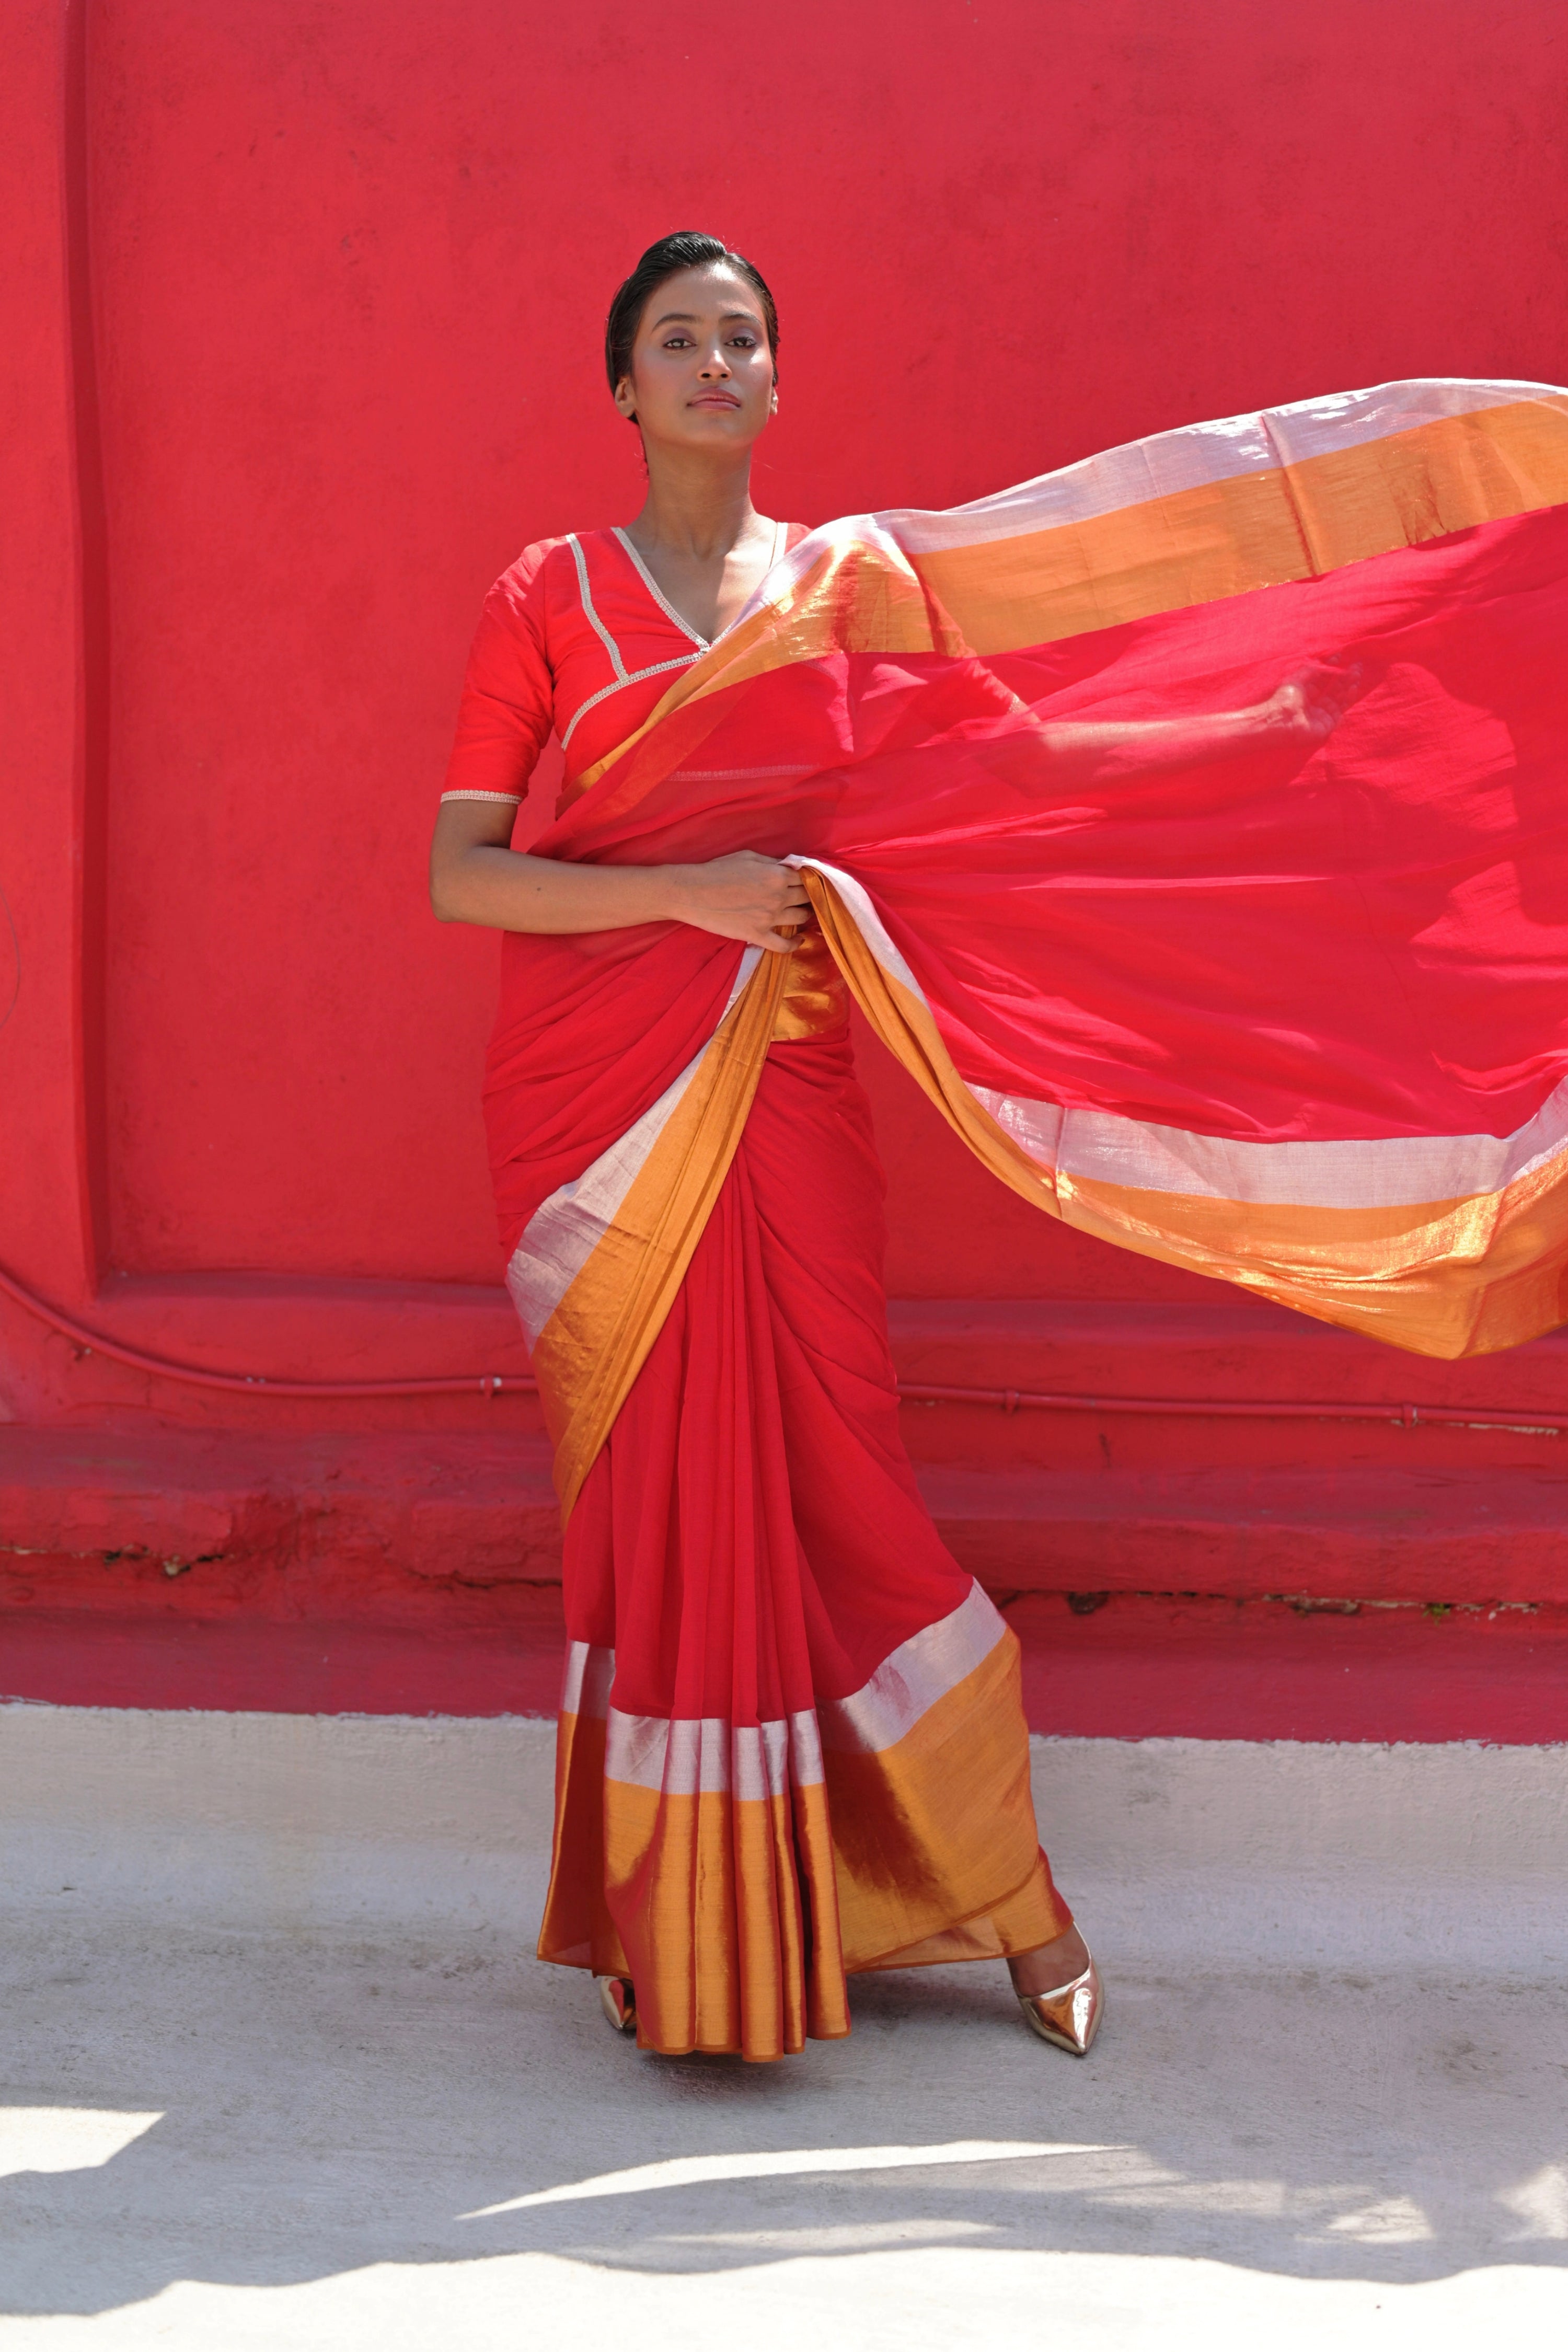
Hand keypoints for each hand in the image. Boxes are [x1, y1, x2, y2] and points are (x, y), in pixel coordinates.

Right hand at [666, 850, 811, 951]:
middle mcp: (778, 897)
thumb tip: (790, 867)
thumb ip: (772, 863)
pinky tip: (799, 939)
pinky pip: (784, 945)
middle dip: (809, 895)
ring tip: (804, 912)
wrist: (692, 893)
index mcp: (777, 875)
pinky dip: (795, 943)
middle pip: (807, 897)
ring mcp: (769, 918)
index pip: (805, 877)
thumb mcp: (748, 856)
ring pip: (801, 918)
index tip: (808, 880)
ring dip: (806, 915)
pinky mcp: (757, 935)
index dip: (809, 877)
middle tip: (807, 896)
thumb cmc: (717, 870)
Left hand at [1254, 660, 1363, 747]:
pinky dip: (1348, 698)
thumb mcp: (1297, 679)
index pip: (1323, 680)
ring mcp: (1322, 714)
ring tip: (1357, 673)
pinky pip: (1341, 710)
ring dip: (1349, 685)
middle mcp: (1315, 704)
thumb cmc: (1284, 700)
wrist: (1280, 720)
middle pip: (1334, 689)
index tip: (1339, 657)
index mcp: (1305, 694)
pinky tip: (1352, 687)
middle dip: (1345, 676)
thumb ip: (1310, 670)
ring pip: (1340, 698)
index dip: (1331, 669)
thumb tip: (1321, 661)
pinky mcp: (1328, 724)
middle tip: (1356, 666)